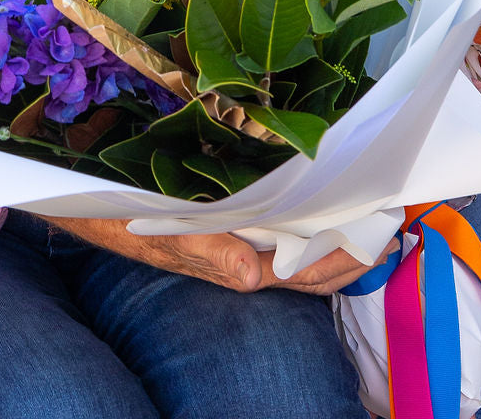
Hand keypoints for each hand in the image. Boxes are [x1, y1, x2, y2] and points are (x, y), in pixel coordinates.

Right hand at [42, 216, 372, 293]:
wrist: (89, 203)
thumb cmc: (126, 217)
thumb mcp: (162, 232)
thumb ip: (207, 252)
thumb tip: (253, 277)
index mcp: (235, 262)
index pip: (304, 273)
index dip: (344, 259)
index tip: (379, 234)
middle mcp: (244, 257)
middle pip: (312, 267)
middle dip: (353, 248)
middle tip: (392, 217)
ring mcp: (238, 244)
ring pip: (299, 254)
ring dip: (336, 238)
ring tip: (370, 210)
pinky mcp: (228, 225)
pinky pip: (278, 235)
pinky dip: (307, 224)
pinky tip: (321, 203)